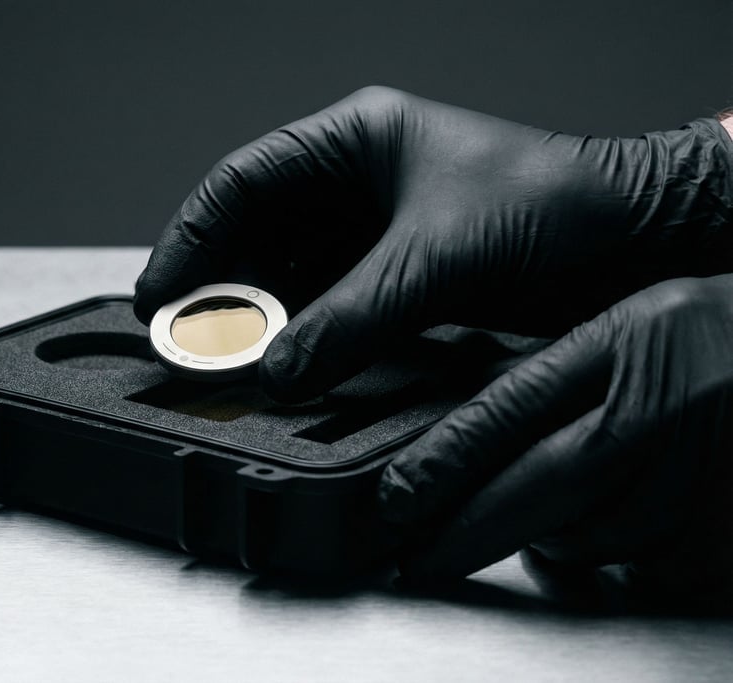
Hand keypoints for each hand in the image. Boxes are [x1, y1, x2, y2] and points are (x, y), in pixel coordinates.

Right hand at [134, 87, 732, 401]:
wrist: (637, 242)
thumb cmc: (555, 206)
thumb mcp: (437, 256)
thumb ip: (353, 315)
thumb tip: (282, 368)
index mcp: (357, 140)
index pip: (246, 180)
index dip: (192, 233)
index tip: (160, 287)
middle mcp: (359, 182)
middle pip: (260, 231)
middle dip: (219, 285)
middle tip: (180, 335)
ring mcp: (378, 231)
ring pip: (292, 273)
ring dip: (258, 316)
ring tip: (218, 359)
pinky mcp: (400, 276)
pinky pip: (331, 305)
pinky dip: (303, 335)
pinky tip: (278, 362)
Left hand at [378, 275, 732, 601]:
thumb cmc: (722, 339)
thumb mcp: (636, 327)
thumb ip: (559, 372)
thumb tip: (469, 440)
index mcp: (632, 339)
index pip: (515, 406)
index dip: (446, 460)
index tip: (397, 499)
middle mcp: (669, 403)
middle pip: (542, 486)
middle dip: (466, 532)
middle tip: (417, 560)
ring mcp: (708, 470)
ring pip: (592, 540)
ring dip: (552, 546)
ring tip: (546, 525)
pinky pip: (649, 572)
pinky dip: (616, 566)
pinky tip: (615, 537)